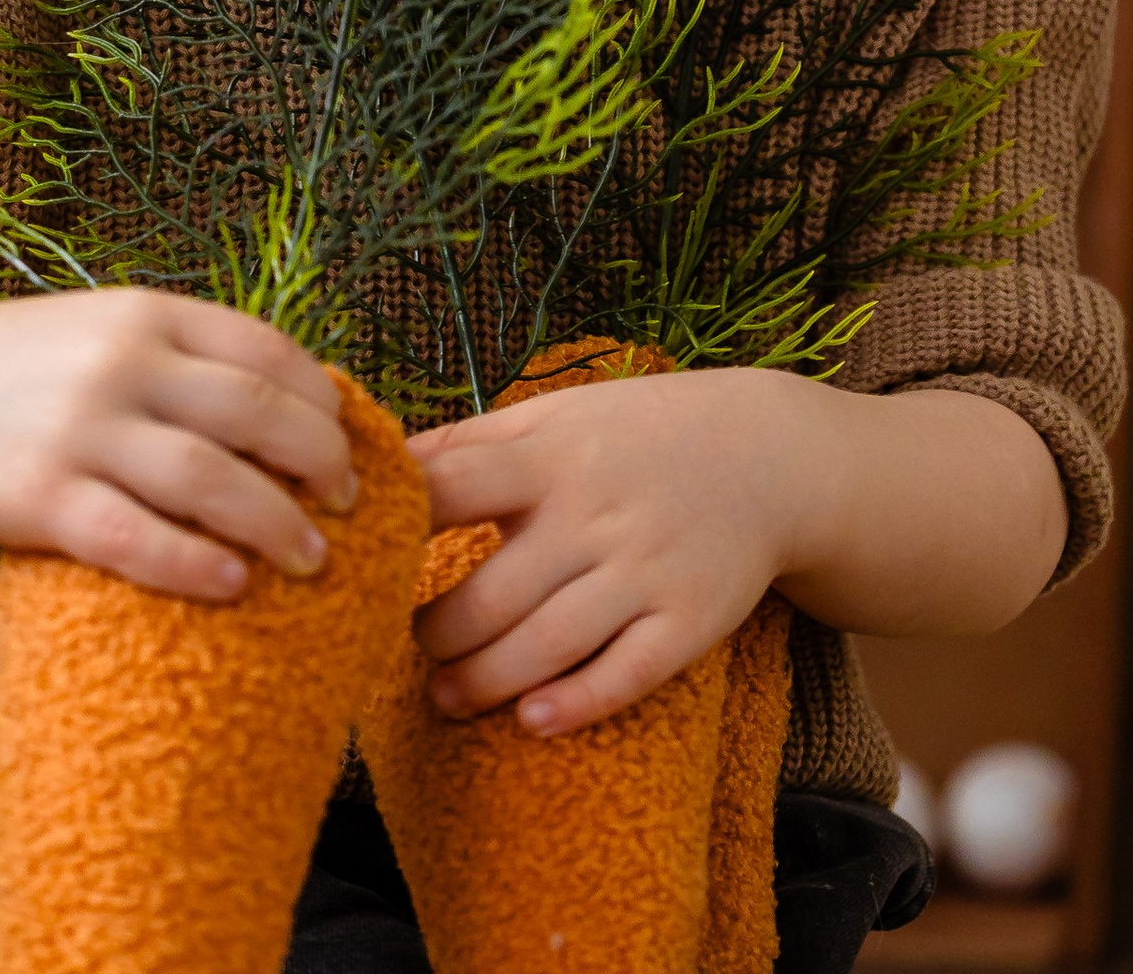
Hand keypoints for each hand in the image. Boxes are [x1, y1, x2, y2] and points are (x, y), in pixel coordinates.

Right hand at [0, 287, 354, 604]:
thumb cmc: (0, 367)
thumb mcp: (93, 328)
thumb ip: (173, 355)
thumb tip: (280, 407)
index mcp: (140, 312)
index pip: (267, 349)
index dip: (322, 401)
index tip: (348, 441)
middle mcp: (117, 362)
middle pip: (258, 415)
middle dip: (320, 464)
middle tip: (345, 505)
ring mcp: (77, 430)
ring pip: (213, 482)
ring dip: (278, 526)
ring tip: (309, 559)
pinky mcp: (36, 499)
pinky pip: (139, 540)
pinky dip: (198, 564)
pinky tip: (233, 584)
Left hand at [405, 367, 810, 736]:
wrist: (769, 455)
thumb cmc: (637, 434)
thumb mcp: (555, 413)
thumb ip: (472, 441)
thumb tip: (384, 464)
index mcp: (548, 456)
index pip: (450, 488)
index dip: (397, 529)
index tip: (362, 560)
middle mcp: (593, 514)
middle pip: (492, 593)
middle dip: (436, 634)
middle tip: (406, 650)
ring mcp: (644, 570)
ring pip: (548, 643)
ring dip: (485, 680)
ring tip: (447, 696)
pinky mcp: (689, 620)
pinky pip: (626, 673)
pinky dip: (576, 703)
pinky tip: (532, 720)